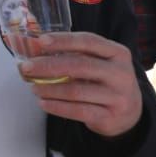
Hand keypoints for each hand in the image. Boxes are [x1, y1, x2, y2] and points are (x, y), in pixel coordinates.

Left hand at [17, 31, 143, 137]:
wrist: (129, 113)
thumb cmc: (103, 81)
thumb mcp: (95, 63)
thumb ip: (69, 53)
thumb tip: (26, 44)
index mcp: (117, 53)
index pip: (88, 41)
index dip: (63, 40)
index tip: (40, 41)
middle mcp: (121, 73)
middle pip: (80, 65)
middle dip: (49, 65)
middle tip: (26, 67)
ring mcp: (118, 96)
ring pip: (76, 90)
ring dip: (49, 88)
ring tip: (33, 87)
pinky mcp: (110, 116)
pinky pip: (78, 111)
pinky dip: (57, 106)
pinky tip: (43, 102)